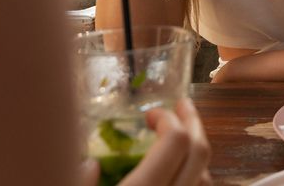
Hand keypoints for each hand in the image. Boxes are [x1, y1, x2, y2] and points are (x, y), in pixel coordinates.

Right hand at [78, 99, 211, 185]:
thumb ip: (77, 182)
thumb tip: (91, 163)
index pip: (176, 142)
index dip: (168, 119)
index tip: (150, 114)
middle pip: (200, 152)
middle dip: (192, 122)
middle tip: (180, 106)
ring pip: (205, 175)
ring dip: (195, 148)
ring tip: (179, 134)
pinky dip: (194, 173)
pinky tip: (176, 169)